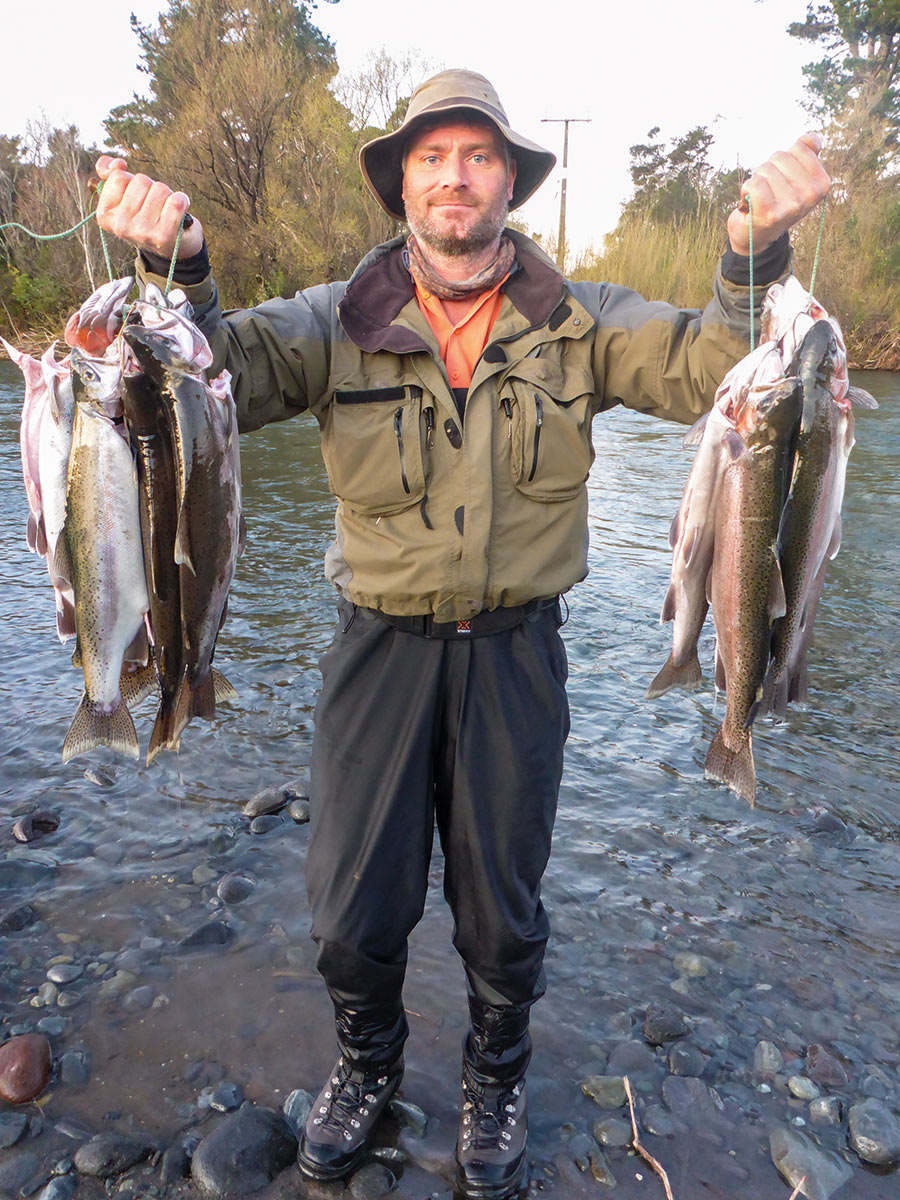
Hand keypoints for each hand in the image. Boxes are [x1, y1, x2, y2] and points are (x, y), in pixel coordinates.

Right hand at [94, 156, 204, 259]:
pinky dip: (182, 201)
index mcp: (105, 216)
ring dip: (166, 194)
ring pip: (159, 188)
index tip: (136, 197)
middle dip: (151, 187)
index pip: (118, 177)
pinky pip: (176, 202)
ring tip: (165, 210)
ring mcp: (141, 232)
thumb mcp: (124, 194)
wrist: (173, 244)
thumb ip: (112, 174)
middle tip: (153, 205)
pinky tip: (179, 211)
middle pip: (140, 181)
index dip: (132, 180)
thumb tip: (117, 164)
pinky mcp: (163, 236)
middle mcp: (120, 227)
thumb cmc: (146, 213)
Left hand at [726, 133, 829, 256]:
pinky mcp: (770, 214)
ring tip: (760, 198)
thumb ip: (806, 156)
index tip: (783, 178)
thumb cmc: (776, 202)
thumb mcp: (796, 178)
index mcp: (822, 184)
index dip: (784, 159)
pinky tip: (750, 203)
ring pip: (765, 169)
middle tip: (770, 191)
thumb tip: (812, 139)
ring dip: (757, 181)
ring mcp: (791, 206)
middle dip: (769, 169)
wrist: (757, 236)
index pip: (799, 147)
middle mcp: (810, 196)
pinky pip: (754, 184)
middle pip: (780, 156)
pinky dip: (747, 190)